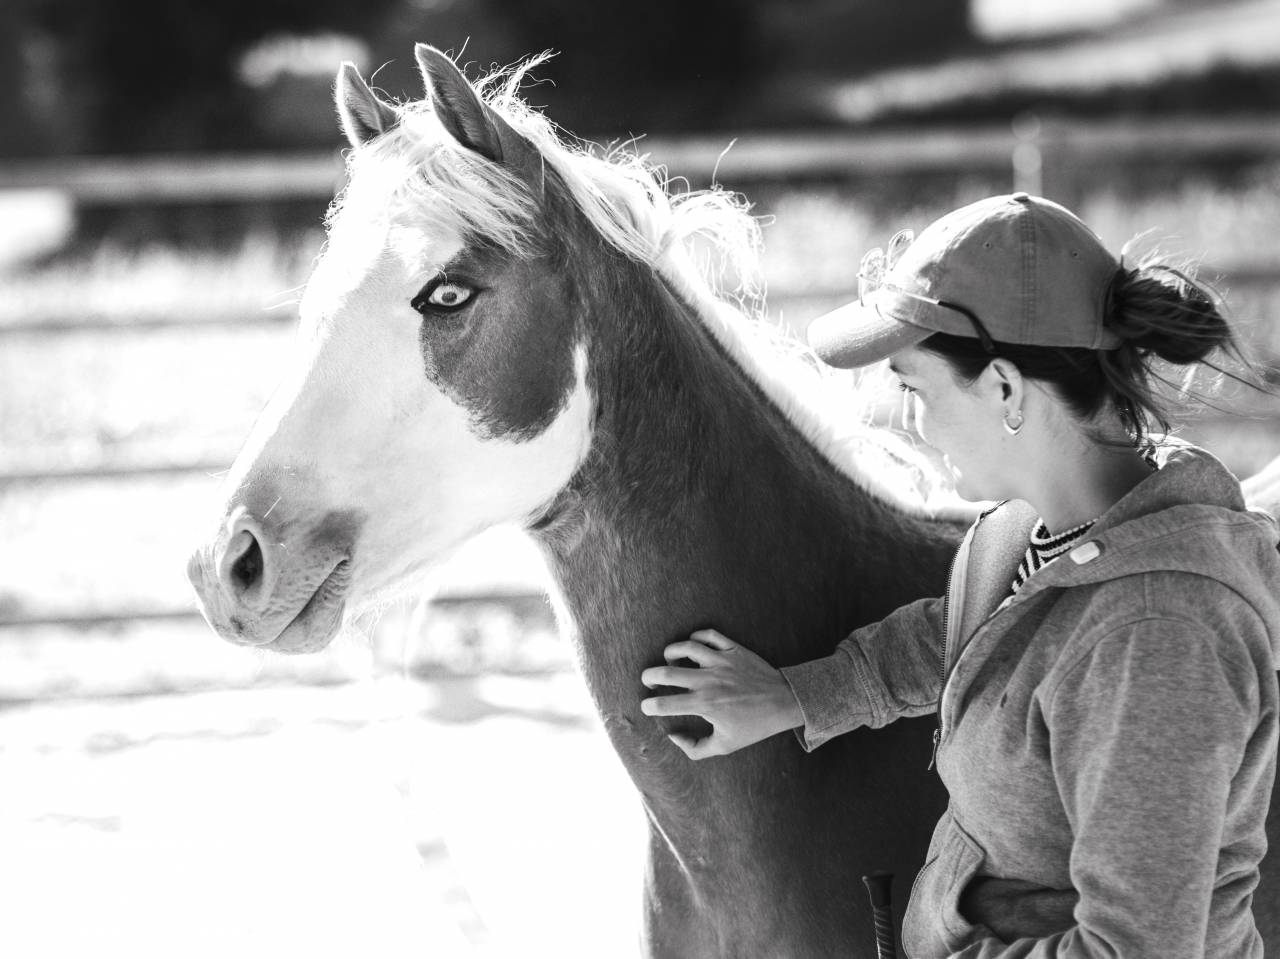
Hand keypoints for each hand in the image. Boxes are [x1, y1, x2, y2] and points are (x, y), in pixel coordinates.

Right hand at [639, 628, 803, 759]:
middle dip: (650, 675)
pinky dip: (696, 636)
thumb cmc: (754, 726)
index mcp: (705, 705)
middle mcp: (710, 681)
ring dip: (671, 652)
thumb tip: (673, 736)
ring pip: (686, 647)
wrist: (784, 702)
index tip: (646, 706)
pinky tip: (692, 644)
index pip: (665, 704)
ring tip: (668, 659)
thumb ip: (694, 748)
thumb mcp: (724, 746)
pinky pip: (709, 635)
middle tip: (648, 679)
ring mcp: (722, 662)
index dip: (649, 706)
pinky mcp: (734, 650)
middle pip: (668, 671)